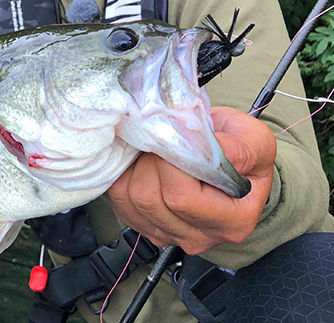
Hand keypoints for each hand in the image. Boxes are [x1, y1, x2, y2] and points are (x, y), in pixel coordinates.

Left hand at [107, 106, 276, 253]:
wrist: (232, 161)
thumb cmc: (243, 151)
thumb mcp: (254, 141)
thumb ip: (233, 147)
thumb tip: (197, 146)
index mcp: (234, 220)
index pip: (182, 197)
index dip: (168, 162)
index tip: (171, 135)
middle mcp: (202, 236)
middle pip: (151, 199)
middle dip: (148, 161)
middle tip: (159, 137)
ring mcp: (172, 236)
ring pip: (131, 200)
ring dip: (134, 167)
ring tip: (152, 148)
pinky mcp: (147, 228)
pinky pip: (119, 202)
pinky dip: (123, 176)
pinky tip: (141, 162)